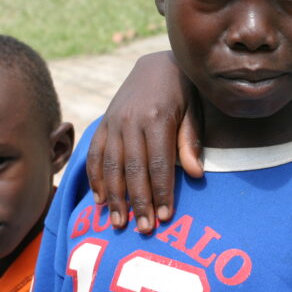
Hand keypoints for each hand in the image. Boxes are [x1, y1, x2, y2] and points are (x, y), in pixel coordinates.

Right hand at [86, 51, 201, 233]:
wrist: (157, 63)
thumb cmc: (184, 90)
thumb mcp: (194, 110)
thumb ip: (191, 141)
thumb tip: (197, 174)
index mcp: (158, 118)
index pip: (159, 164)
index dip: (161, 192)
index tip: (166, 217)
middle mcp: (131, 121)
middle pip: (133, 170)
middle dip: (138, 202)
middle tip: (144, 229)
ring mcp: (113, 122)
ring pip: (110, 166)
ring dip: (114, 197)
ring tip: (119, 222)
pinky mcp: (104, 123)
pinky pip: (94, 154)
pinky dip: (95, 179)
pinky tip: (101, 201)